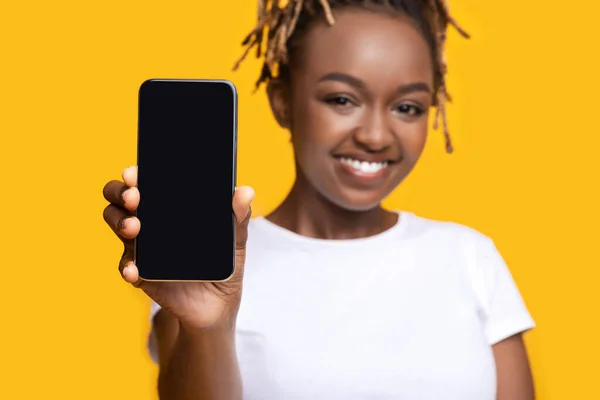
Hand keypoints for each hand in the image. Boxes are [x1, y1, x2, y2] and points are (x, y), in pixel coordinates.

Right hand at [102, 166, 254, 329]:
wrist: (219, 304)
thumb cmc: (223, 263)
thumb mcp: (235, 240)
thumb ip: (239, 216)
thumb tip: (245, 191)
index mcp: (169, 206)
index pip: (145, 181)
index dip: (134, 174)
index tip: (135, 173)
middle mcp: (150, 222)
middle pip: (120, 200)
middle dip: (120, 193)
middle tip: (134, 198)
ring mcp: (143, 247)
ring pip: (118, 226)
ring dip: (120, 222)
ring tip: (134, 228)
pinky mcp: (142, 274)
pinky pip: (127, 267)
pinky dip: (128, 267)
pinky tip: (135, 269)